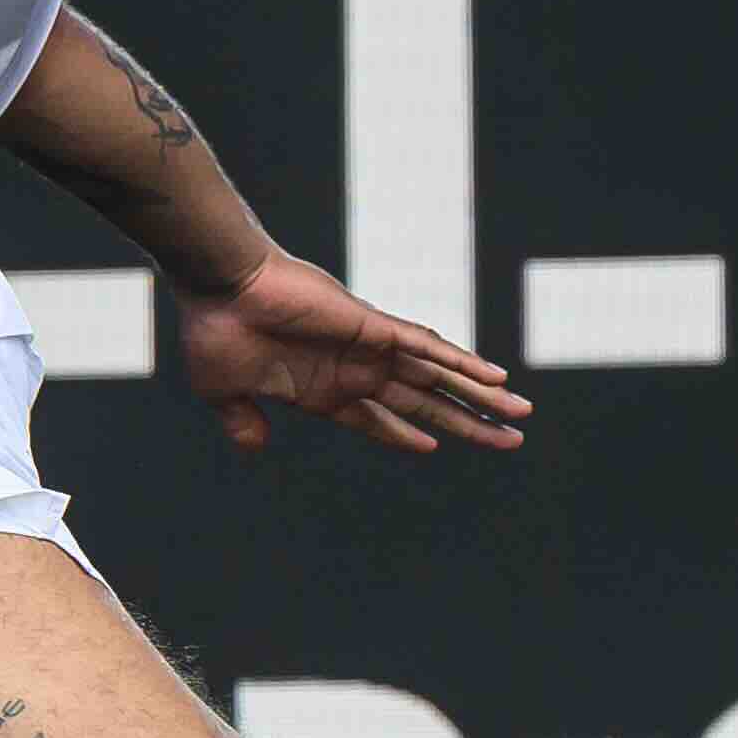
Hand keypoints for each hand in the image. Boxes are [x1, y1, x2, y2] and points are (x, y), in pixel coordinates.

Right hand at [175, 251, 534, 457]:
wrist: (218, 290)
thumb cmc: (215, 334)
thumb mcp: (226, 393)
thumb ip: (243, 422)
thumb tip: (253, 447)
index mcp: (323, 390)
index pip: (379, 419)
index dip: (408, 434)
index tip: (436, 446)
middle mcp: (355, 370)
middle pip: (425, 403)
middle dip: (468, 422)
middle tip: (510, 439)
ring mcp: (369, 348)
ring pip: (439, 377)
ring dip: (481, 396)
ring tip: (521, 413)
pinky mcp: (373, 327)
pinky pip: (429, 347)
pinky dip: (464, 361)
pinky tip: (496, 377)